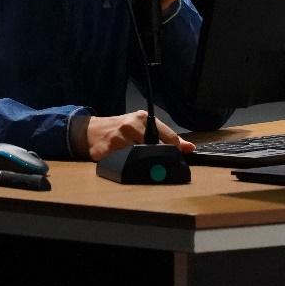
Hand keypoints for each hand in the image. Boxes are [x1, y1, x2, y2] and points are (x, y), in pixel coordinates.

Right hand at [74, 110, 195, 160]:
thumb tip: (191, 148)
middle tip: (160, 166)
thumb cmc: (122, 130)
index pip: (168, 137)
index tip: (179, 158)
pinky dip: (129, 167)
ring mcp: (119, 138)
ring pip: (141, 157)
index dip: (176, 150)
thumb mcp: (144, 127)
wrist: (93, 131)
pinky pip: (125, 164)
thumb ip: (166, 137)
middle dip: (159, 158)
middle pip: (156, 148)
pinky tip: (128, 166)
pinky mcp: (108, 150)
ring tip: (142, 165)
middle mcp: (131, 125)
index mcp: (143, 118)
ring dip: (144, 164)